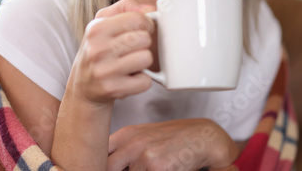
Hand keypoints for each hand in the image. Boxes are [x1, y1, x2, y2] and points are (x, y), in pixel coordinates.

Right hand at [66, 0, 155, 106]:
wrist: (83, 87)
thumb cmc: (98, 50)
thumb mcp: (103, 22)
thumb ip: (125, 7)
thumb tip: (148, 8)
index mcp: (96, 29)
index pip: (137, 19)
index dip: (146, 24)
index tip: (141, 30)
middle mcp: (97, 49)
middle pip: (144, 39)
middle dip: (144, 44)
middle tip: (133, 49)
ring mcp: (104, 71)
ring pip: (146, 58)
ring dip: (143, 62)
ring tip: (130, 63)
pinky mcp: (113, 89)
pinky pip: (145, 81)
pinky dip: (141, 81)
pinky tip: (129, 78)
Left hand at [107, 118, 239, 170]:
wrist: (201, 137)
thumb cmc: (173, 138)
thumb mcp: (144, 136)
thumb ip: (123, 149)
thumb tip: (105, 165)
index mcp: (126, 134)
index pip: (100, 155)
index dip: (101, 164)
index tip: (103, 167)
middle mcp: (133, 143)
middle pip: (108, 168)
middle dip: (119, 170)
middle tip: (134, 166)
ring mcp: (145, 156)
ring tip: (154, 166)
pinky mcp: (158, 168)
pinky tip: (164, 167)